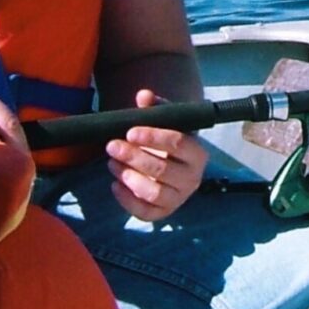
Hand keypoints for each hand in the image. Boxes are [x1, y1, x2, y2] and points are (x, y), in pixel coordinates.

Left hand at [105, 89, 208, 220]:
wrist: (175, 167)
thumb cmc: (168, 143)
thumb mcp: (165, 124)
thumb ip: (155, 108)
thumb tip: (143, 95)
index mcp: (197, 153)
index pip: (179, 143)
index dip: (154, 137)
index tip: (130, 132)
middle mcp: (193, 178)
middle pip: (163, 169)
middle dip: (133, 157)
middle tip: (112, 146)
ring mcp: (179, 198)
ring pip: (154, 192)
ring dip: (129, 177)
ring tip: (111, 163)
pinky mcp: (164, 212)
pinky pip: (145, 212)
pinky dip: (127, 200)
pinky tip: (114, 184)